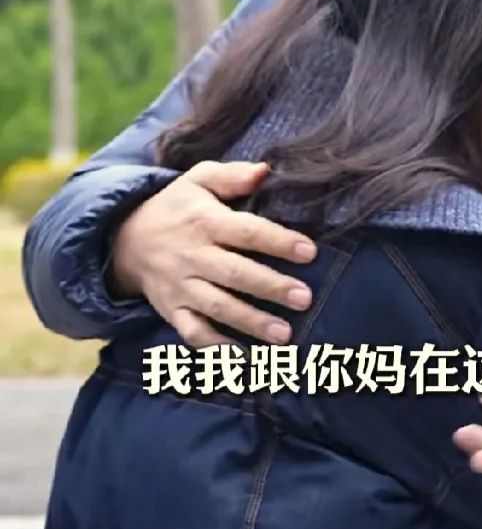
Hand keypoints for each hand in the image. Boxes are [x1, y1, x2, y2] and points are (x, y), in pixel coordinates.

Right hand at [109, 161, 316, 347]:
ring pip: (218, 307)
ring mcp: (181, 286)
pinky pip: (193, 332)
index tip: (310, 252)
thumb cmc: (176, 207)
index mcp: (205, 221)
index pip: (247, 232)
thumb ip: (232, 176)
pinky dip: (217, 348)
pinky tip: (245, 357)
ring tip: (285, 335)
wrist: (124, 238)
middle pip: (235, 273)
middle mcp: (193, 255)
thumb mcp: (198, 179)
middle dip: (271, 287)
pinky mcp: (171, 310)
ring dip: (251, 322)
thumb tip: (265, 170)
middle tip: (304, 298)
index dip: (279, 242)